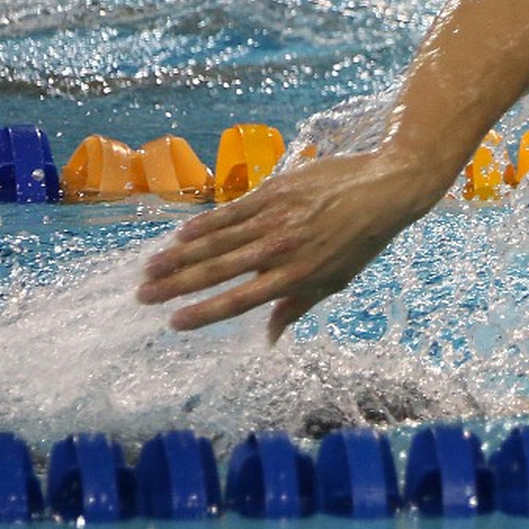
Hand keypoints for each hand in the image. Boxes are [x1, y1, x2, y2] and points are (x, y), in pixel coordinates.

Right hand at [137, 149, 441, 341]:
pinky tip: (180, 235)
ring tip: (149, 269)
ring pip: (216, 241)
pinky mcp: (274, 191)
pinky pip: (231, 211)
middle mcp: (281, 250)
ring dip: (179, 256)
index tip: (174, 323)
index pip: (240, 300)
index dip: (204, 313)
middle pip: (218, 271)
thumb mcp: (336, 280)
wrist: (386, 188)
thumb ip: (297, 307)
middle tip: (143, 296)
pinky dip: (204, 224)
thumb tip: (269, 340)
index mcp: (297, 277)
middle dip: (176, 286)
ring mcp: (275, 219)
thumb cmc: (362, 240)